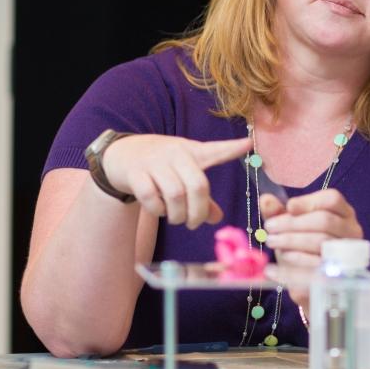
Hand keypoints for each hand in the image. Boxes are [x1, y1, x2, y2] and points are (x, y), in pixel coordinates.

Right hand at [101, 134, 251, 229]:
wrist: (122, 154)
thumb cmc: (162, 166)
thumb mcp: (183, 174)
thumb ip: (201, 197)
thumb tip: (217, 218)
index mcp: (193, 152)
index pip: (215, 150)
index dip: (232, 148)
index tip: (248, 144)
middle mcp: (176, 153)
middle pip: (197, 185)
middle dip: (199, 211)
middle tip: (194, 224)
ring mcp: (154, 162)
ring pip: (175, 194)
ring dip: (178, 215)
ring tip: (176, 218)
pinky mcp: (135, 172)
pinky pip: (151, 197)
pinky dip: (157, 210)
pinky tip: (159, 210)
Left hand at [261, 188, 363, 307]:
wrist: (310, 285)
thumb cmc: (302, 248)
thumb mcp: (290, 229)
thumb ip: (278, 213)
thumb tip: (266, 200)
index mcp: (343, 214)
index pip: (332, 199)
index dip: (309, 201)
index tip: (288, 207)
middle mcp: (352, 232)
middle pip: (325, 220)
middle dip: (293, 223)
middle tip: (269, 227)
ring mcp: (349, 254)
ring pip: (321, 242)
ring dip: (291, 240)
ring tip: (272, 242)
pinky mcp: (340, 276)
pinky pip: (317, 265)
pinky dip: (295, 260)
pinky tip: (280, 261)